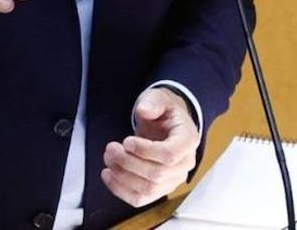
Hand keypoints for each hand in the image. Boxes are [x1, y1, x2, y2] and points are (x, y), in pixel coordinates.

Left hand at [102, 87, 198, 207]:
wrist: (166, 124)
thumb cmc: (163, 111)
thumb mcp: (159, 98)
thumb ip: (153, 102)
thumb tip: (145, 111)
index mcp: (188, 140)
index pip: (170, 155)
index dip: (145, 151)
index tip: (126, 141)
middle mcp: (185, 163)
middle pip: (157, 174)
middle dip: (128, 162)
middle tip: (111, 148)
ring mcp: (174, 179)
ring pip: (147, 189)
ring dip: (122, 177)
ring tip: (108, 159)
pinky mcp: (160, 189)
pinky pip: (140, 199)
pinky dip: (120, 190)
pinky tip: (108, 175)